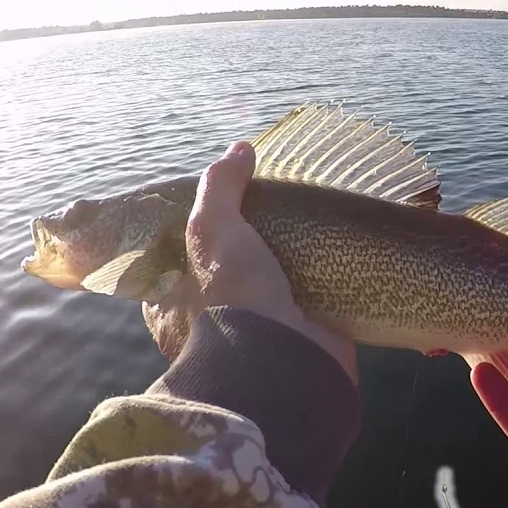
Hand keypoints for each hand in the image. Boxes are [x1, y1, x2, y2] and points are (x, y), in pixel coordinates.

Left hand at [143, 142, 356, 384]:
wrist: (284, 359)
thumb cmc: (231, 297)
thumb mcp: (212, 231)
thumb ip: (219, 188)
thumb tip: (240, 148)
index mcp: (174, 311)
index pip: (175, 269)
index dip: (191, 242)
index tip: (219, 218)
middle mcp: (210, 329)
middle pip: (225, 280)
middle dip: (247, 258)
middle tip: (272, 226)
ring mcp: (255, 340)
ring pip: (268, 297)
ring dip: (286, 277)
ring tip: (308, 240)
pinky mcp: (296, 347)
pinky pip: (305, 313)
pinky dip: (318, 295)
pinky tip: (333, 268)